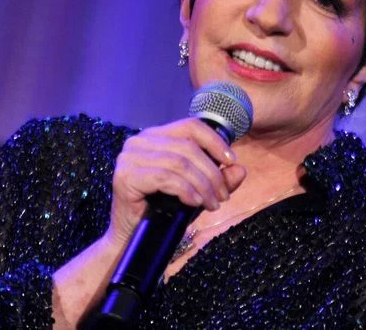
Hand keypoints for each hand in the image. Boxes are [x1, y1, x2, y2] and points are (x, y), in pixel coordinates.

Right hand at [104, 118, 246, 246]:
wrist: (133, 239)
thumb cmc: (163, 211)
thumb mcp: (198, 192)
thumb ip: (218, 179)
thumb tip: (240, 169)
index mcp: (155, 136)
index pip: (190, 127)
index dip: (215, 141)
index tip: (232, 160)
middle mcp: (139, 141)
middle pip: (187, 146)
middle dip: (212, 172)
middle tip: (223, 196)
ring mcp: (129, 157)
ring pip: (179, 163)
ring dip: (202, 185)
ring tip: (213, 204)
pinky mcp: (125, 176)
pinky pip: (165, 177)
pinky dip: (185, 190)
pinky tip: (195, 203)